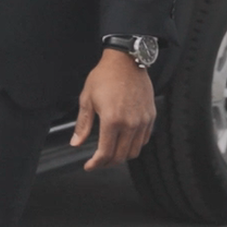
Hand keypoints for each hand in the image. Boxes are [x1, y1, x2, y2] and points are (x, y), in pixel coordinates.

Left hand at [70, 48, 154, 169]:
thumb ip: (83, 124)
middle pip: (120, 156)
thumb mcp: (87, 99)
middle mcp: (130, 123)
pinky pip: (144, 139)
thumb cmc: (105, 76)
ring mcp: (143, 121)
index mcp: (112, 120)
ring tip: (111, 153)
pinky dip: (134, 145)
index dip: (96, 163)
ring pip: (134, 151)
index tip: (89, 166)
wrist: (126, 61)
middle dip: (107, 163)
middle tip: (98, 161)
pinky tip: (124, 142)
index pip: (105, 153)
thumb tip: (76, 143)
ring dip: (121, 156)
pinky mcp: (150, 116)